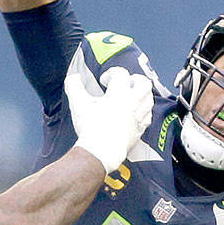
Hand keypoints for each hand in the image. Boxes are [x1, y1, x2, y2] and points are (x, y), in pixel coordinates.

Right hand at [65, 52, 152, 172]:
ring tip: (133, 95)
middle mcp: (133, 103)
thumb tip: (74, 78)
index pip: (121, 74)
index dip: (112, 73)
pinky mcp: (139, 130)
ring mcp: (138, 117)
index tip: (104, 80)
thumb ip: (74, 86)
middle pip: (144, 83)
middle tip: (127, 82)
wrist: (101, 151)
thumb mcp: (78, 103)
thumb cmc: (91, 128)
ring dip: (142, 94)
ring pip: (149, 99)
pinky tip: (137, 113)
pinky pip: (148, 116)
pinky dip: (144, 111)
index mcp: (119, 93)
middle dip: (136, 79)